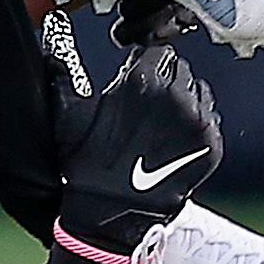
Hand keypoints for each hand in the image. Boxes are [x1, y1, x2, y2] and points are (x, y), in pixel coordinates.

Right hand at [53, 7, 222, 262]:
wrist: (111, 212)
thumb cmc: (84, 164)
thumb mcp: (67, 115)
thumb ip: (62, 76)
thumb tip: (51, 52)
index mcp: (142, 80)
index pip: (157, 51)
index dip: (144, 62)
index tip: (136, 76)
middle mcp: (176, 95)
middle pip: (180, 69)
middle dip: (164, 80)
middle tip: (147, 102)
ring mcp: (198, 121)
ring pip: (199, 92)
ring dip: (184, 100)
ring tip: (162, 121)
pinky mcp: (212, 144)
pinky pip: (210, 120)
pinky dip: (195, 125)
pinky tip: (173, 139)